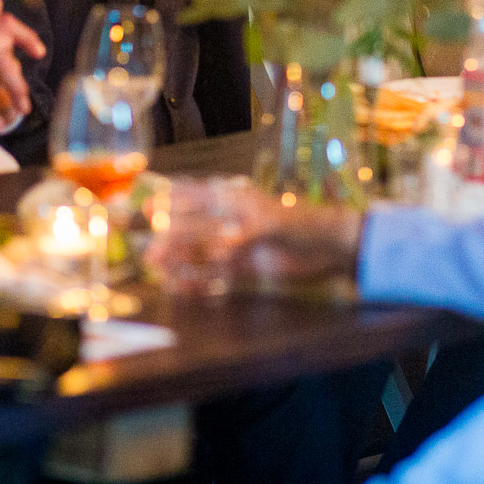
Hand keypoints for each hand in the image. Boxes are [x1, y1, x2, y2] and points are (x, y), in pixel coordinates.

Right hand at [150, 178, 361, 294]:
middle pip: (195, 229)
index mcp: (238, 201)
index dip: (176, 200)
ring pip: (201, 253)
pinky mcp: (245, 268)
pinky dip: (199, 281)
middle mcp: (233, 221)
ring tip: (160, 271)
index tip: (152, 207)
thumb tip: (218, 251)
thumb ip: (246, 237)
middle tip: (153, 254)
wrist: (331, 248)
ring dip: (180, 261)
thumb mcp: (276, 225)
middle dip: (173, 239)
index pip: (200, 196)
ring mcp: (237, 245)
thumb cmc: (306, 224)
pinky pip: (215, 275)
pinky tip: (184, 287)